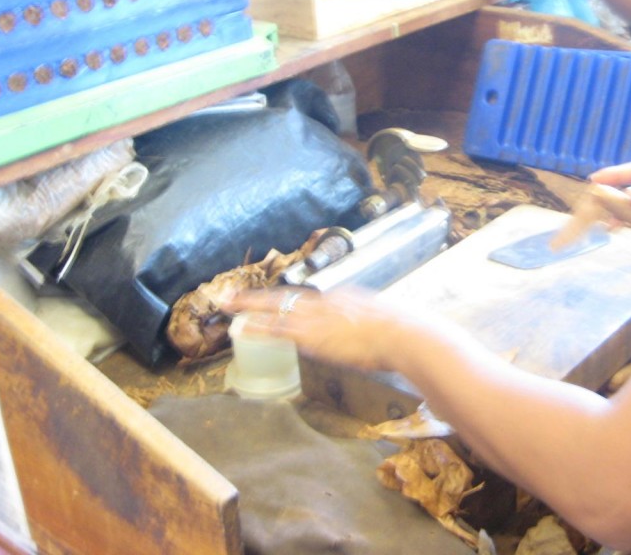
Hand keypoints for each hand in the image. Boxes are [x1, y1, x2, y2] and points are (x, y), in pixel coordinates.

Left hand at [221, 286, 421, 371]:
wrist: (404, 334)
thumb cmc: (403, 332)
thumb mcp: (386, 320)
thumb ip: (371, 325)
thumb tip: (374, 333)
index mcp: (344, 298)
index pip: (310, 299)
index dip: (289, 302)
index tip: (275, 302)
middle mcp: (327, 303)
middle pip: (286, 296)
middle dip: (258, 297)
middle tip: (233, 294)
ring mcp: (318, 318)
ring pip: (276, 308)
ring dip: (249, 307)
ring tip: (226, 305)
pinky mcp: (313, 335)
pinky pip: (280, 329)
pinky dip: (259, 327)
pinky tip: (242, 327)